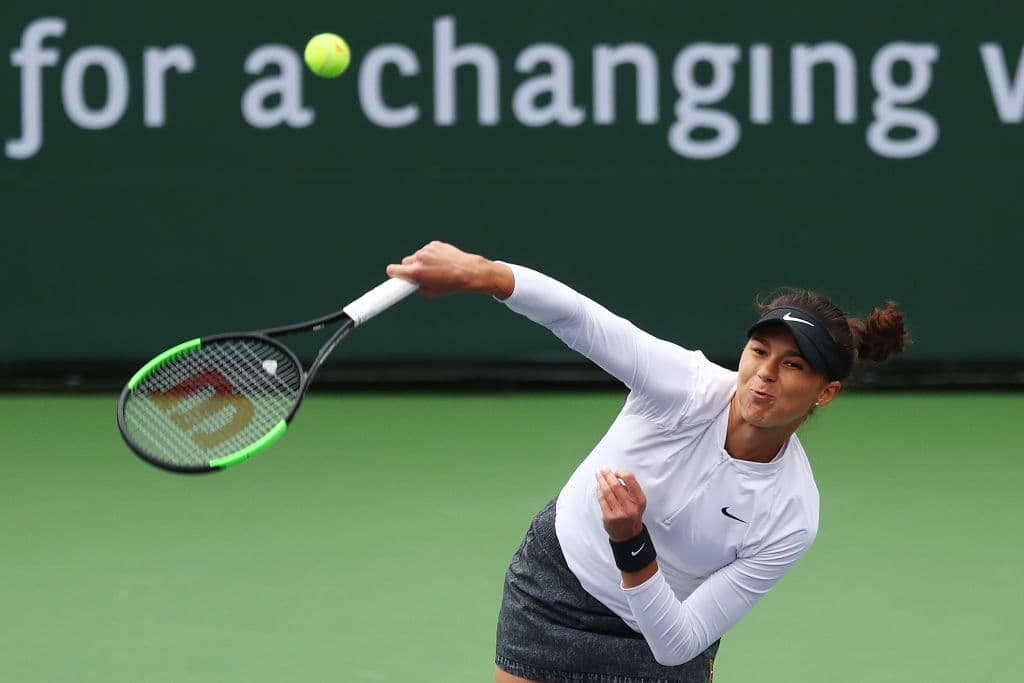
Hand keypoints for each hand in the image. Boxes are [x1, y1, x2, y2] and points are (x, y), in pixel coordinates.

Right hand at [385, 241, 512, 297]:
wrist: (468, 271)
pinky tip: (440, 261)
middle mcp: (420, 259)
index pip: (392, 270)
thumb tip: (405, 285)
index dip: (393, 275)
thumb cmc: (450, 284)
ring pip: (416, 256)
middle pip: (404, 262)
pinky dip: (430, 255)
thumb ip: (414, 288)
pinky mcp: (434, 244)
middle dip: (409, 269)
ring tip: (435, 269)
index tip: (391, 278)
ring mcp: (427, 250)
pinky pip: (425, 250)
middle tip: (420, 275)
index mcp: (417, 272)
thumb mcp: (430, 293)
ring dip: (421, 262)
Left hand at [595, 467, 646, 541]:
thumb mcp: (637, 501)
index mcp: (639, 499)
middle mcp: (630, 506)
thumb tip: (615, 475)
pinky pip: (602, 500)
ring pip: (607, 491)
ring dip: (601, 480)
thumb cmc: (632, 514)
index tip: (616, 471)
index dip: (621, 472)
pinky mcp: (609, 517)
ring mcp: (619, 512)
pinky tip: (598, 486)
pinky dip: (599, 491)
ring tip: (598, 474)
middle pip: (615, 485)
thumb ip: (630, 489)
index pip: (630, 479)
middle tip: (603, 469)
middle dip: (607, 474)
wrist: (628, 535)